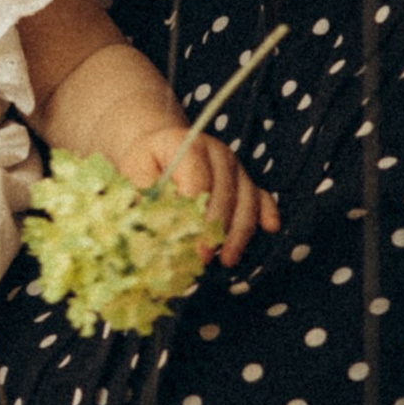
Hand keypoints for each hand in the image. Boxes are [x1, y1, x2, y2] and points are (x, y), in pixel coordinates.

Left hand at [116, 124, 277, 266]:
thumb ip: (141, 195)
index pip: (196, 178)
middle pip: (225, 191)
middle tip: (204, 257)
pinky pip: (261, 195)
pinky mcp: (245, 178)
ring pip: (246, 198)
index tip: (190, 242)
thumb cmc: (146, 164)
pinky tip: (270, 229)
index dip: (194, 212)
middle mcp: (216, 151)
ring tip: (228, 260)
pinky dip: (267, 211)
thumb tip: (147, 225)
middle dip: (216, 228)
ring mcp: (234, 165)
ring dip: (239, 231)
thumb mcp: (133, 172)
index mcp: (185, 144)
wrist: (161, 148)